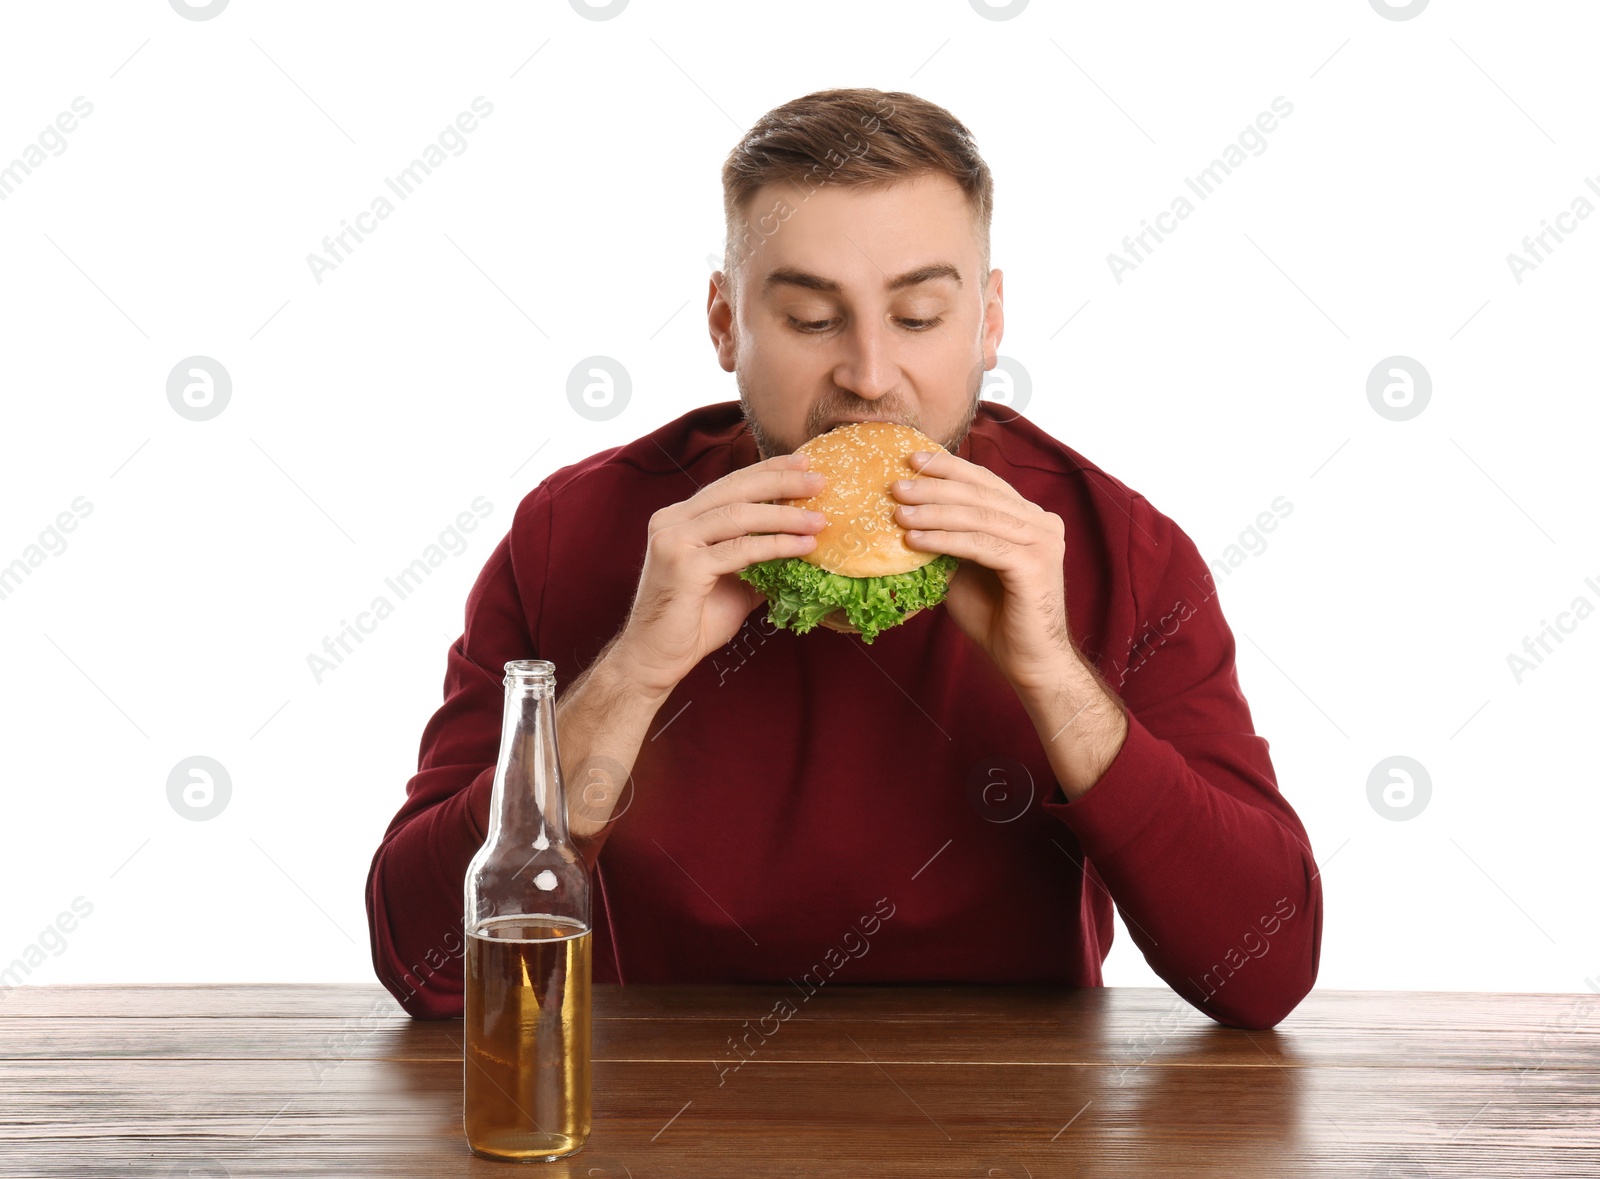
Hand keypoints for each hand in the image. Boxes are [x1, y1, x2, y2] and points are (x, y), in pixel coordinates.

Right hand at [610, 453, 828, 698]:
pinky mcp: (684, 566)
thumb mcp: (734, 582)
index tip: (803, 463)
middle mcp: (672, 521)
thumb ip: (758, 559)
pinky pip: (740, 549)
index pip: (730, 485)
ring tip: (819, 519)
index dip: (768, 470)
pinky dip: (776, 545)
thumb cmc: (693, 622)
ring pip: (739, 516)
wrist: (656, 658)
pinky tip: (802, 546)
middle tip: (819, 480)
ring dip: (785, 515)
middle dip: (781, 481)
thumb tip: (803, 545)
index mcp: (680, 518)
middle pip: (735, 490)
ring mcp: (674, 541)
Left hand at [890, 447, 1074, 693]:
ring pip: (978, 517)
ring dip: (933, 512)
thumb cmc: (995, 617)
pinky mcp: (1034, 565)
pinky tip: (914, 540)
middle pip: (980, 494)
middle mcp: (1041, 523)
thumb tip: (908, 514)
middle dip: (934, 487)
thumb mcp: (965, 569)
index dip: (949, 468)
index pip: (985, 482)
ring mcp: (1042, 542)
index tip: (912, 459)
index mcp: (1029, 518)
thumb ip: (950, 540)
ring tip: (898, 513)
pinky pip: (980, 545)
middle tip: (896, 486)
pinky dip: (944, 540)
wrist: (1027, 661)